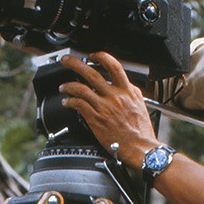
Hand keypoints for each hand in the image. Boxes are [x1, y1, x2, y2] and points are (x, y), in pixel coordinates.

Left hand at [57, 52, 157, 168]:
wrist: (141, 148)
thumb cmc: (141, 131)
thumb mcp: (140, 104)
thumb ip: (130, 92)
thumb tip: (125, 85)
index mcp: (127, 91)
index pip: (113, 65)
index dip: (100, 56)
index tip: (92, 55)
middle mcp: (115, 96)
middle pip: (91, 73)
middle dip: (75, 63)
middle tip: (66, 60)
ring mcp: (104, 107)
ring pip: (80, 88)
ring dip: (68, 85)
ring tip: (63, 86)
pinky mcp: (96, 119)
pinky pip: (78, 105)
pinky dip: (70, 101)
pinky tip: (67, 102)